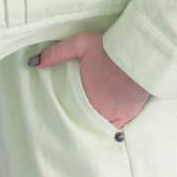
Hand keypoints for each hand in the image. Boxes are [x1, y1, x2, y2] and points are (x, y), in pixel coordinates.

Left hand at [33, 32, 149, 128]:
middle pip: (82, 123)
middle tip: (75, 126)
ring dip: (94, 128)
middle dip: (79, 123)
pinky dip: (112, 131)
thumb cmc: (110, 48)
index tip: (62, 117)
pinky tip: (108, 132)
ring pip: (98, 129)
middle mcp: (96, 109)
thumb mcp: (81, 44)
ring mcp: (113, 115)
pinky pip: (116, 132)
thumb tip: (34, 63)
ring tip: (89, 129)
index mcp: (82, 95)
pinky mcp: (128, 117)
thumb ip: (57, 53)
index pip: (68, 112)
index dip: (66, 115)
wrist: (142, 52)